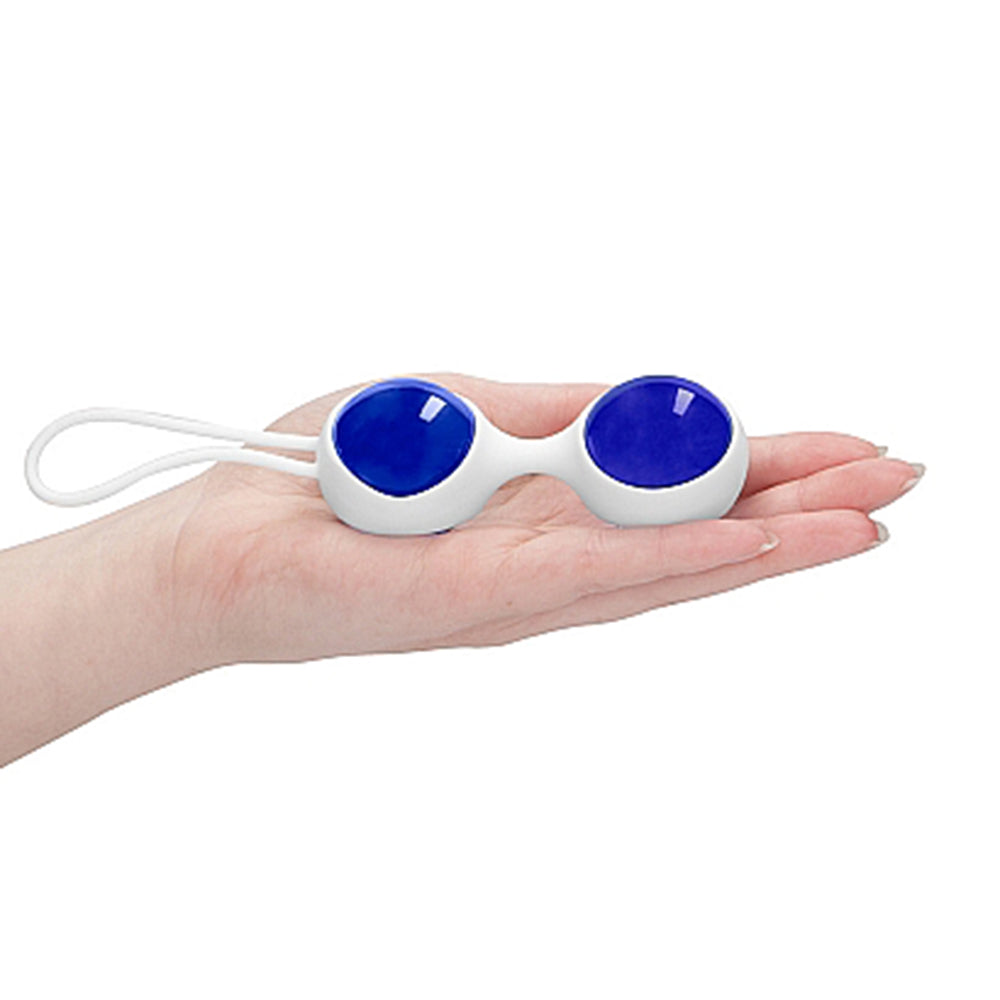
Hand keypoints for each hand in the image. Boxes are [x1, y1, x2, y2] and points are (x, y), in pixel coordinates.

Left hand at [163, 372, 923, 666]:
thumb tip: (643, 407)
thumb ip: (556, 421)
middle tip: (898, 487)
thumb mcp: (468, 415)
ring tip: (859, 521)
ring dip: (764, 541)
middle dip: (799, 512)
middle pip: (691, 537)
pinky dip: (669, 556)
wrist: (227, 537)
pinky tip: (744, 544)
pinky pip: (581, 573)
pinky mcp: (465, 599)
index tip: (849, 451)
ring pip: (659, 564)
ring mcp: (515, 592)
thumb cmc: (340, 474)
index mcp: (552, 519)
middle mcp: (550, 567)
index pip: (680, 497)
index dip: (766, 474)